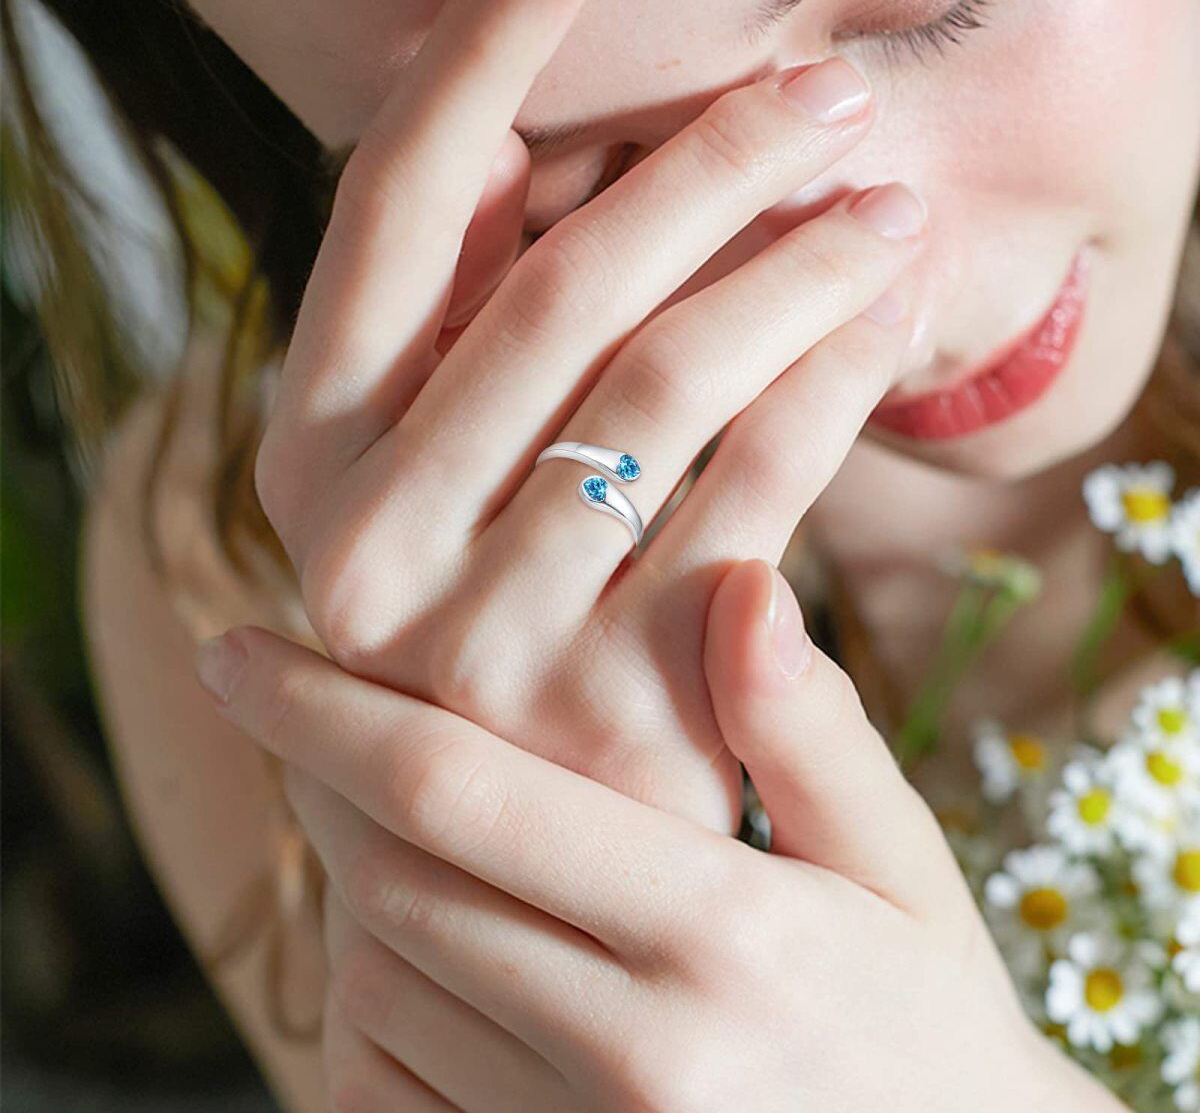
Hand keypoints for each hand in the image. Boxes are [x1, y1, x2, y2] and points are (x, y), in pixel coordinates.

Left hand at [194, 573, 1122, 1111]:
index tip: (239, 650)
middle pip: (395, 881)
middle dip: (321, 780)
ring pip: (378, 983)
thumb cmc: (927, 1021)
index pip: (467, 794)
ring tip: (371, 813)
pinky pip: (389, 1088)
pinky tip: (412, 942)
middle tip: (295, 705)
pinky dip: (369, 1000)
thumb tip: (741, 583)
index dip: (330, 710)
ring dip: (349, 880)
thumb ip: (812, 732)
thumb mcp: (900, 867)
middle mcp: (632, 1051)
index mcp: (720, 933)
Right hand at [251, 0, 926, 832]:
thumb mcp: (419, 480)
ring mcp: (490, 631)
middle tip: (823, 89)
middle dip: (702, 161)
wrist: (502, 853)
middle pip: (554, 286)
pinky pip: (753, 493)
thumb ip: (450, 332)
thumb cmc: (467, 619)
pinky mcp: (623, 695)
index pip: (388, 212)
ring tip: (888, 195)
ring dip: (793, 261)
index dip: (476, 57)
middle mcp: (369, 538)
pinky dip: (832, 384)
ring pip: (664, 380)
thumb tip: (506, 146)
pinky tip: (888, 320)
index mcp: (309, 452)